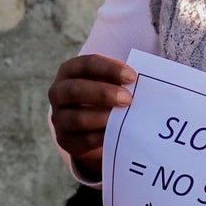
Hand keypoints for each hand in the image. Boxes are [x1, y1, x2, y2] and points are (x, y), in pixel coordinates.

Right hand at [48, 53, 136, 180]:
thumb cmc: (104, 96)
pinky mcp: (66, 140)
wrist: (88, 126)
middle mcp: (58, 92)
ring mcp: (59, 118)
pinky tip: (118, 134)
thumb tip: (147, 81)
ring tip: (123, 118)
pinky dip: (101, 137)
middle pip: (75, 90)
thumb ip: (121, 79)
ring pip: (76, 118)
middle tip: (128, 99)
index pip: (86, 64)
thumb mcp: (107, 82)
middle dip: (103, 93)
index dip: (109, 69)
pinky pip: (83, 140)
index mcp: (69, 71)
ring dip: (101, 117)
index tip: (132, 77)